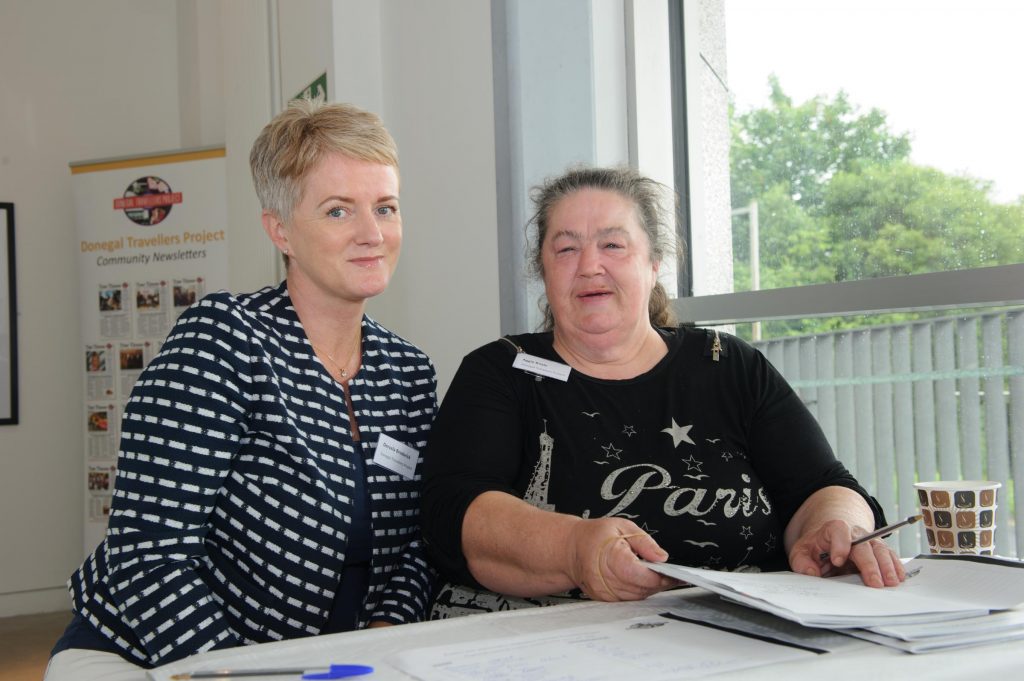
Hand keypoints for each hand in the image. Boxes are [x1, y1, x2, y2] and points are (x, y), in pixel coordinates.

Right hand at [566, 518, 676, 600]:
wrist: (570, 548)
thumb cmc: (594, 536)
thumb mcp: (622, 526)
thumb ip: (645, 542)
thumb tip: (661, 557)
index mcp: (611, 558)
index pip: (643, 576)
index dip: (662, 577)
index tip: (675, 574)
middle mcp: (606, 579)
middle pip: (642, 589)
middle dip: (659, 583)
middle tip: (671, 575)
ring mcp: (604, 592)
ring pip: (637, 596)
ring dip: (650, 588)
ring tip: (658, 576)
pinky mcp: (604, 599)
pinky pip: (629, 599)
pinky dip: (638, 591)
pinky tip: (642, 581)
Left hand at [788, 518, 905, 587]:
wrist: (830, 538)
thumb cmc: (816, 547)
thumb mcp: (801, 552)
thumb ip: (801, 561)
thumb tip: (811, 572)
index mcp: (833, 530)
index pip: (839, 530)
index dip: (840, 544)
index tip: (837, 561)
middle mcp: (854, 533)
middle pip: (864, 545)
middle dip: (870, 564)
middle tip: (875, 583)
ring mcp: (868, 541)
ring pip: (881, 550)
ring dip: (887, 566)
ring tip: (891, 583)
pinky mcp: (878, 551)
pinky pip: (890, 556)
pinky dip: (895, 566)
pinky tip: (899, 577)